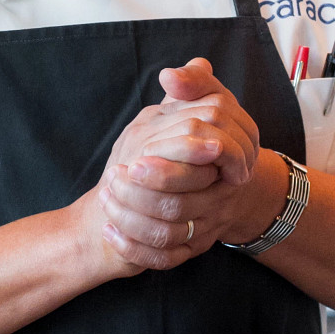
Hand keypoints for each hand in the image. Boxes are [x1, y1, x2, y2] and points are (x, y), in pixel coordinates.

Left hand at [85, 59, 287, 273]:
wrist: (228, 181)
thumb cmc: (213, 134)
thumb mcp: (211, 100)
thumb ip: (195, 83)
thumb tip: (171, 75)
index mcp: (228, 160)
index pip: (198, 169)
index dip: (166, 168)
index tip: (134, 159)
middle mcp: (220, 197)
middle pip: (178, 205)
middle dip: (140, 194)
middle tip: (113, 178)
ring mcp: (207, 225)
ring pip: (168, 234)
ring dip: (131, 219)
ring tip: (106, 198)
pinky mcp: (193, 247)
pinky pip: (165, 258)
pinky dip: (135, 248)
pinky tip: (111, 230)